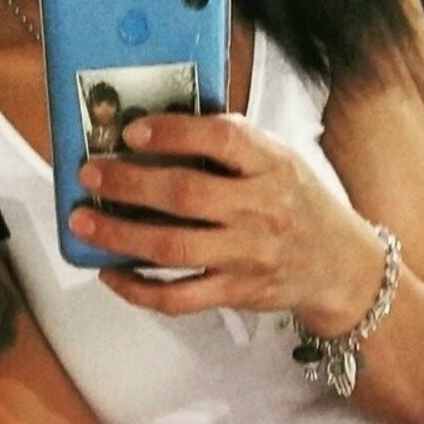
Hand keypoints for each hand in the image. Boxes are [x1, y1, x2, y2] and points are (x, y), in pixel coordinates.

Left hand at [68, 112, 381, 326]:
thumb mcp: (280, 160)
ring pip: (172, 248)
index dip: (174, 132)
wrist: (341, 266)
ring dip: (119, 236)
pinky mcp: (235, 293)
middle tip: (90, 174)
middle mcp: (261, 210)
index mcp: (272, 166)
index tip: (133, 131)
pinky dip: (137, 288)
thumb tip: (159, 126)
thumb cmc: (300, 204)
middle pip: (185, 195)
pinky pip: (177, 297)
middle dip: (128, 183)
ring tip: (82, 223)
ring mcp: (247, 256)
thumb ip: (233, 144)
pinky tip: (110, 272)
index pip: (223, 139)